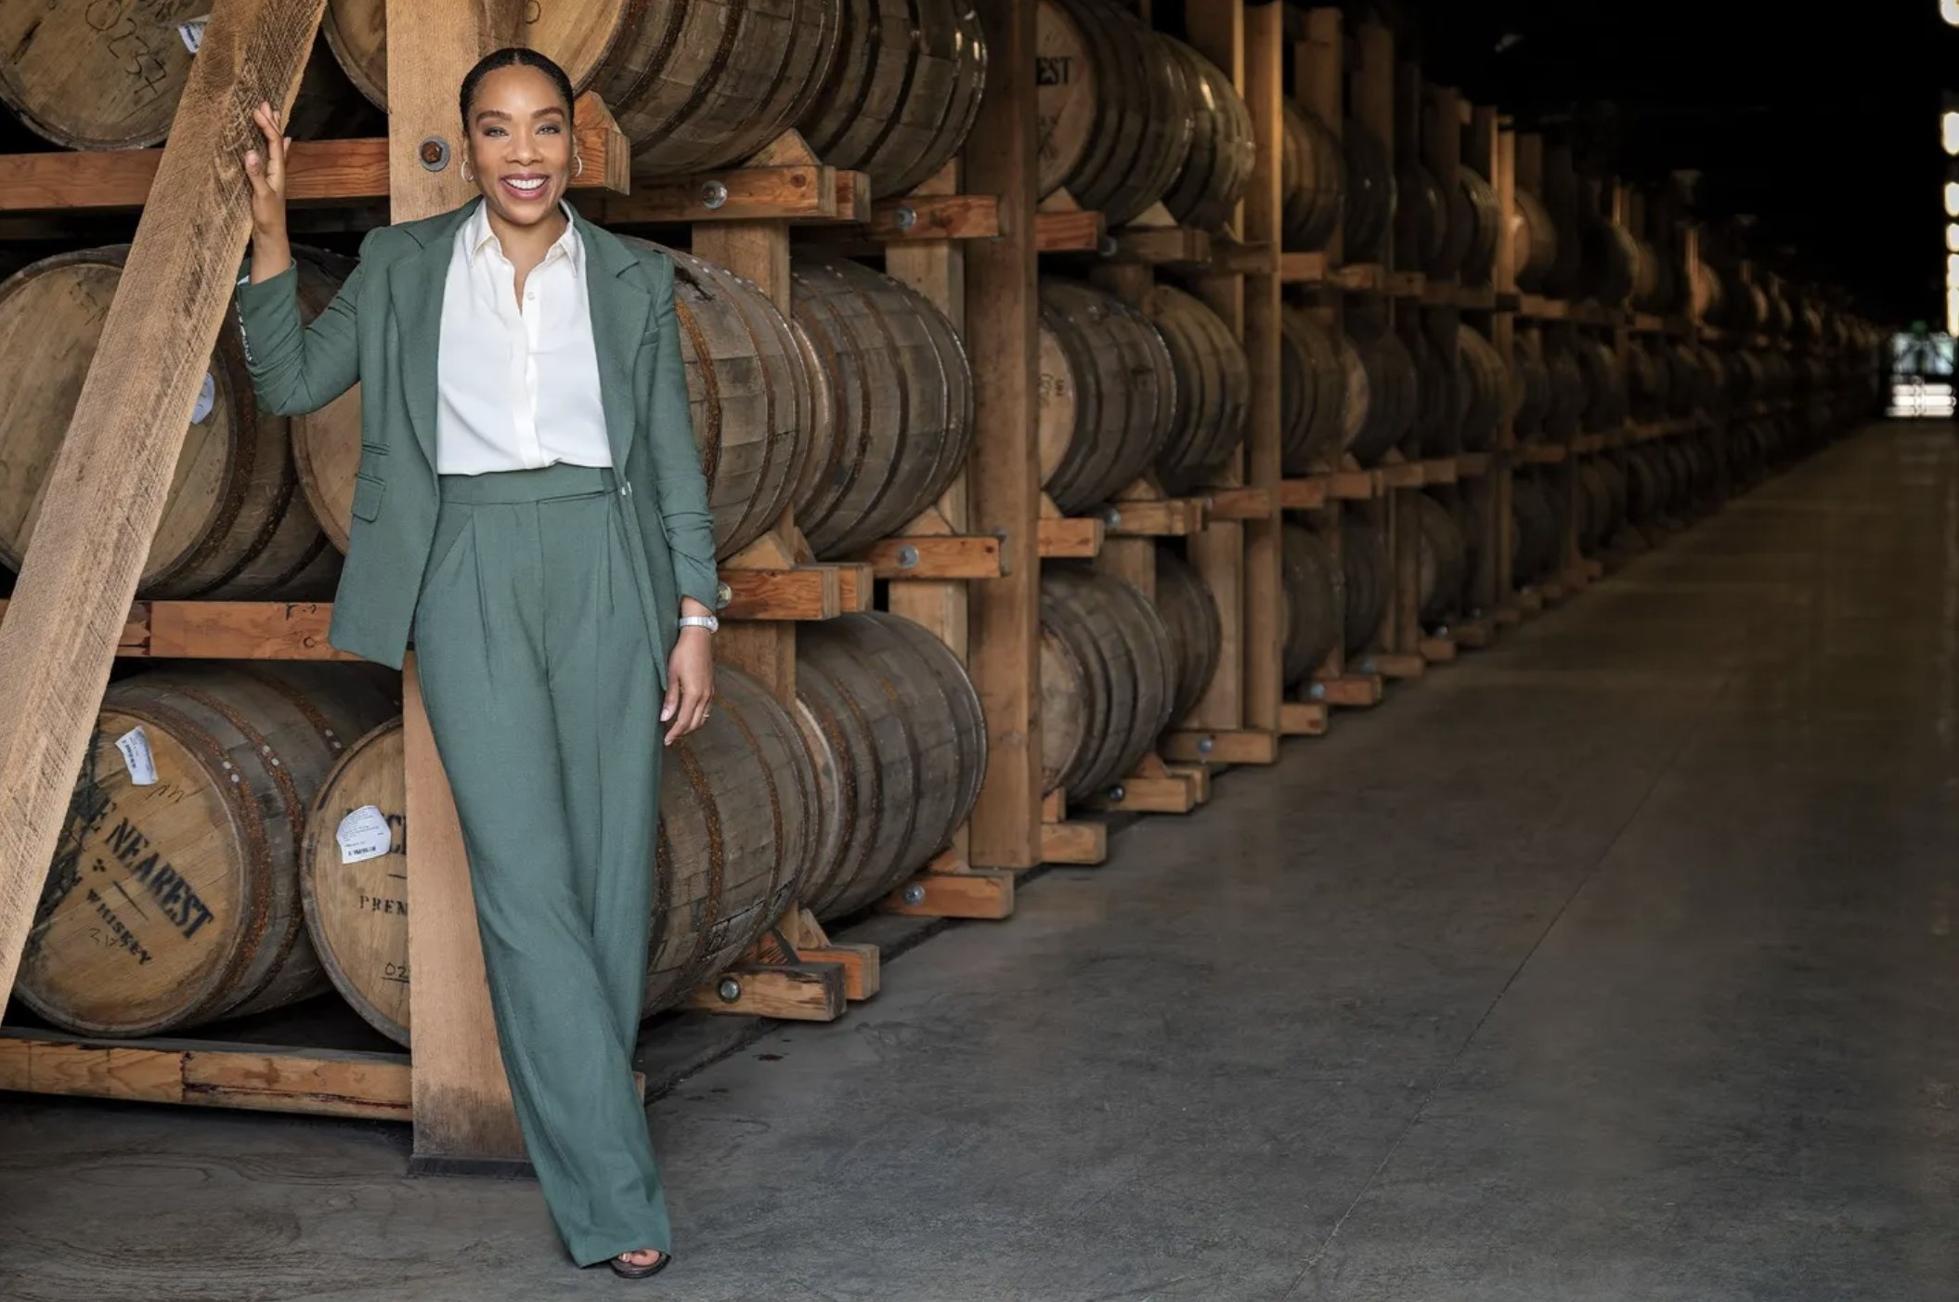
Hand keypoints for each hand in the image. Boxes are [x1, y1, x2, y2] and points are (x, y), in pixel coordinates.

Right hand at [242, 99, 290, 241]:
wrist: (271, 234)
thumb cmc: (267, 217)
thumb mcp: (260, 196)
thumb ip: (255, 175)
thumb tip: (250, 152)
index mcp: (277, 171)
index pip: (273, 143)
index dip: (266, 126)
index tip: (257, 111)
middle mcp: (277, 170)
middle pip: (276, 140)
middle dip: (271, 122)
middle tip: (265, 103)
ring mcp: (273, 174)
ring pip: (274, 146)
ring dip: (272, 129)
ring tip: (272, 113)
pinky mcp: (267, 179)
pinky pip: (271, 156)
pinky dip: (274, 144)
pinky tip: (282, 140)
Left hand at [661, 628, 713, 746]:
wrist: (698, 637)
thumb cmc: (682, 653)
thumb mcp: (671, 675)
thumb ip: (670, 698)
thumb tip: (665, 718)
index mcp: (694, 694)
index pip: (684, 722)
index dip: (674, 733)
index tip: (666, 741)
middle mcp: (705, 696)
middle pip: (695, 723)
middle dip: (682, 732)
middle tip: (669, 737)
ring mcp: (710, 692)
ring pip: (702, 718)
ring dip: (690, 726)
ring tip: (677, 728)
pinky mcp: (711, 688)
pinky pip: (706, 709)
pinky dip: (697, 717)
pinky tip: (687, 714)